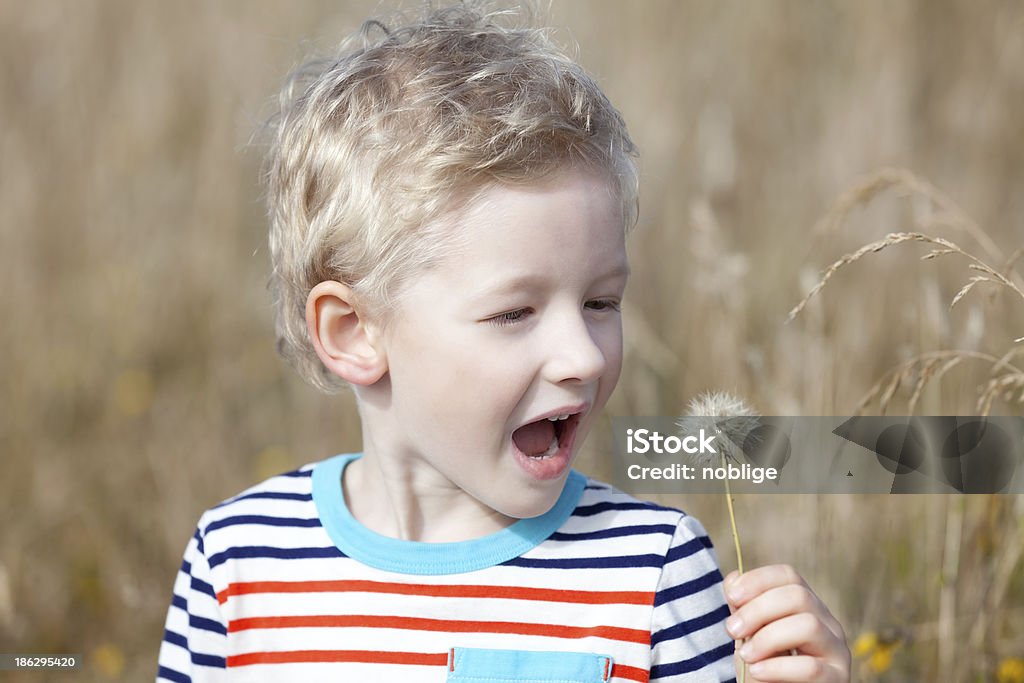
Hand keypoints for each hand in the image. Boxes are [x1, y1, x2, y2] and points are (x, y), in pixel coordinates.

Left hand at [723, 564, 850, 681]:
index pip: (788, 576)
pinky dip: (777, 667)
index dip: (758, 580)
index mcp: (807, 607)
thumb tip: (734, 578)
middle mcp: (827, 623)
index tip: (731, 596)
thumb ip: (743, 609)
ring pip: (809, 625)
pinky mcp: (837, 679)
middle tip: (732, 630)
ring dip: (768, 638)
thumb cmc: (766, 669)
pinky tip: (757, 671)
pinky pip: (810, 667)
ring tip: (746, 656)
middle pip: (798, 596)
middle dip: (758, 610)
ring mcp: (836, 651)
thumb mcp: (750, 636)